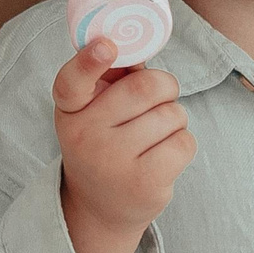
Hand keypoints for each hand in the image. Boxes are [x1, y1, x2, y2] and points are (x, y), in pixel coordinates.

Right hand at [53, 37, 194, 252]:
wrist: (100, 207)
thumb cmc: (104, 142)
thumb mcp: (93, 111)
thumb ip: (113, 78)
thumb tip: (140, 51)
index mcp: (70, 111)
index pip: (71, 82)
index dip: (90, 61)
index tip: (107, 45)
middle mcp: (85, 136)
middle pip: (144, 87)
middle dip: (164, 86)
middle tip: (160, 97)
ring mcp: (113, 162)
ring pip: (171, 114)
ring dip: (174, 118)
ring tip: (155, 134)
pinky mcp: (144, 183)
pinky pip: (184, 142)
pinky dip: (182, 143)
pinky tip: (164, 155)